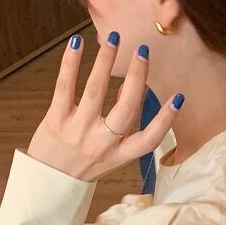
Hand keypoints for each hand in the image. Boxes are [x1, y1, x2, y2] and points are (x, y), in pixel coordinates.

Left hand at [26, 34, 183, 181]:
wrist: (48, 184)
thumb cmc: (81, 167)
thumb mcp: (108, 155)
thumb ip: (119, 126)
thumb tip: (128, 87)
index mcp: (118, 155)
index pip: (148, 140)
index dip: (165, 120)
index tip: (178, 98)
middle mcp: (101, 143)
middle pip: (126, 109)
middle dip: (137, 78)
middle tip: (143, 52)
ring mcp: (78, 130)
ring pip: (96, 90)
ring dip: (106, 61)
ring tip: (114, 40)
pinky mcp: (56, 120)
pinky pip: (65, 86)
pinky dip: (71, 62)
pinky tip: (78, 43)